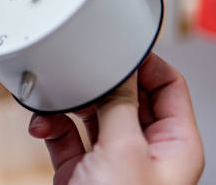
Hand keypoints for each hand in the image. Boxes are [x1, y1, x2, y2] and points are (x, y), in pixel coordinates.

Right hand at [28, 53, 203, 184]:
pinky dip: (52, 126)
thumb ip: (121, 106)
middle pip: (126, 98)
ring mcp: (110, 159)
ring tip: (55, 99)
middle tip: (79, 72)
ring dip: (69, 105)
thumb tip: (119, 71)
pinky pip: (66, 136)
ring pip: (92, 115)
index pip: (169, 87)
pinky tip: (42, 124)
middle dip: (99, 85)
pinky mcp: (80, 170)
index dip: (146, 64)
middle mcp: (144, 149)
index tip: (120, 46)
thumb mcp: (125, 151)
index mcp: (173, 144)